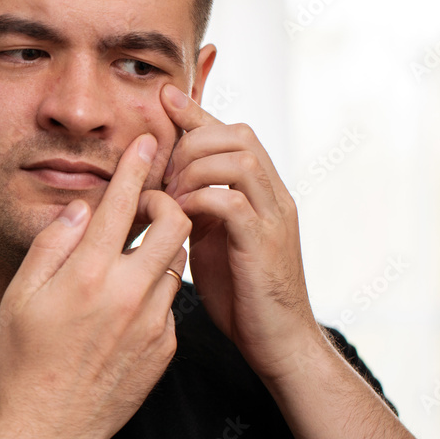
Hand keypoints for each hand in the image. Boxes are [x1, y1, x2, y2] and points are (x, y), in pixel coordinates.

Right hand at [0, 133, 191, 438]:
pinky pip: (172, 301)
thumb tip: (81, 210)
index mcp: (87, 274)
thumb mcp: (20, 296)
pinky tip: (129, 303)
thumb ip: (52, 244)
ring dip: (163, 247)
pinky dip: (157, 289)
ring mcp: (154, 323)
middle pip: (176, 223)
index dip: (136, 165)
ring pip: (178, 261)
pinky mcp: (166, 347)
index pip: (121, 203)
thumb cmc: (25, 362)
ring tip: (133, 255)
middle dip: (167, 201)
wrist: (50, 430)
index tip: (145, 142)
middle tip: (147, 204)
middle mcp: (129, 293)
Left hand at [160, 84, 322, 381]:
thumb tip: (167, 183)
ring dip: (194, 169)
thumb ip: (201, 205)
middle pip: (238, 133)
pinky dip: (200, 199)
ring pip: (238, 159)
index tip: (162, 97)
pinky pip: (232, 200)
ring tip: (171, 196)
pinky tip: (181, 215)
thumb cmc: (242, 293)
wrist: (277, 341)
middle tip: (165, 175)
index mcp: (262, 190)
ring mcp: (274, 216)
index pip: (232, 131)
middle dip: (192, 142)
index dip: (196, 112)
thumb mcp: (215, 237)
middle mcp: (274, 195)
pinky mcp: (264, 243)